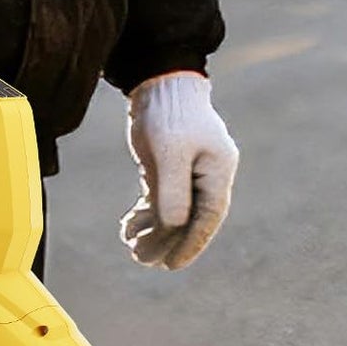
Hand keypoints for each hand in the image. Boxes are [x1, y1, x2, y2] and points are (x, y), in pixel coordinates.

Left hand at [122, 72, 238, 269]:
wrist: (158, 80)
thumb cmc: (169, 111)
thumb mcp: (169, 150)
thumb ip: (173, 189)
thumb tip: (174, 226)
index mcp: (217, 172)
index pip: (208, 218)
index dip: (191, 244)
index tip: (172, 265)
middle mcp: (206, 177)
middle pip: (190, 220)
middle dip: (167, 242)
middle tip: (143, 260)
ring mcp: (188, 174)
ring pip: (174, 213)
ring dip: (154, 233)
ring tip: (133, 249)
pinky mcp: (169, 170)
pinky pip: (161, 201)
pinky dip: (146, 216)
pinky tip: (129, 228)